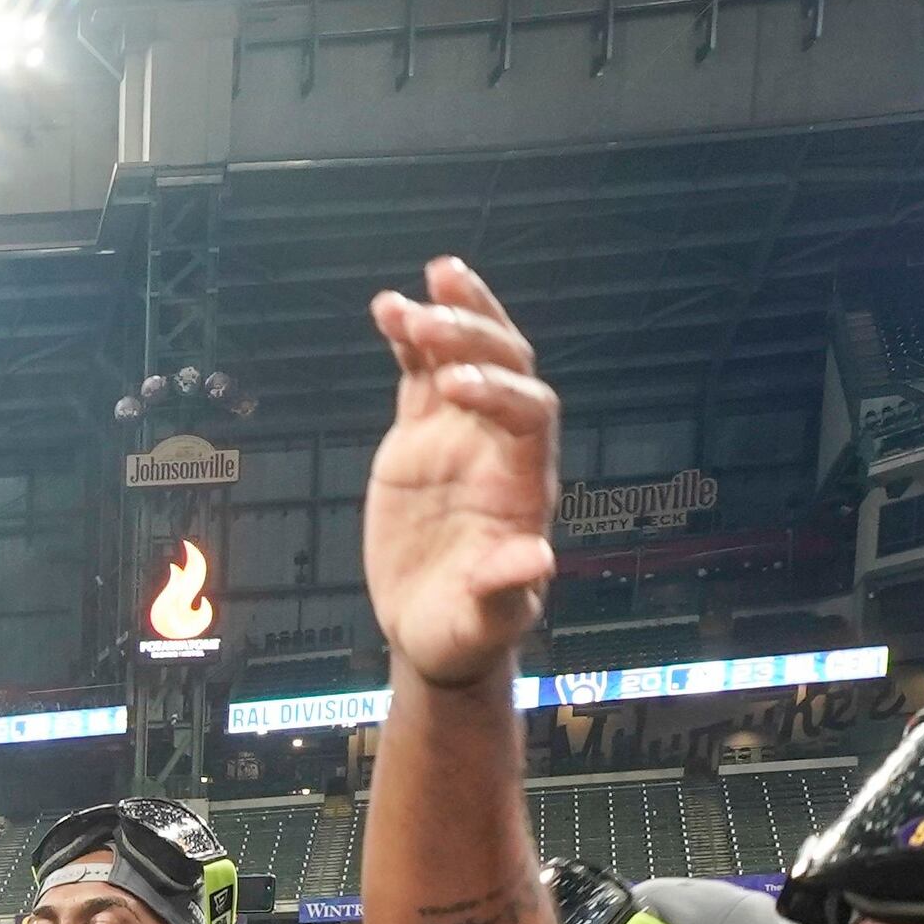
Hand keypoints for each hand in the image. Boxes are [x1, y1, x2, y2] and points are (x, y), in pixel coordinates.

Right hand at [366, 256, 560, 689]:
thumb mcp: (487, 621)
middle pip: (508, 367)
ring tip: (411, 293)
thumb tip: (537, 558)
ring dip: (449, 317)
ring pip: (469, 356)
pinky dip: (408, 340)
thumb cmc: (467, 630)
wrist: (434, 628)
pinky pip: (421, 374)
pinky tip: (386, 307)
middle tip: (430, 318)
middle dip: (475, 337)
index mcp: (524, 483)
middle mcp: (501, 447)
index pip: (530, 414)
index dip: (499, 392)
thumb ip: (507, 589)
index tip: (453, 389)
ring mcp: (462, 434)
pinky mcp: (422, 436)